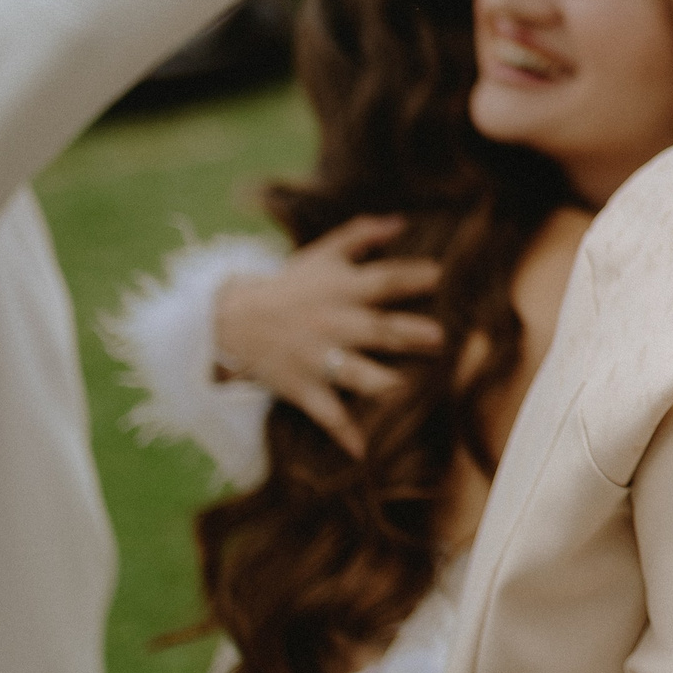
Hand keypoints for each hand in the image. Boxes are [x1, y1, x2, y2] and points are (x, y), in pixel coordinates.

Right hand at [212, 215, 444, 456]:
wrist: (234, 320)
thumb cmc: (291, 285)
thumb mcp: (322, 254)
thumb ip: (361, 235)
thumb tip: (401, 220)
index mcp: (343, 291)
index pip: (382, 280)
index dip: (409, 277)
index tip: (438, 275)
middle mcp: (334, 325)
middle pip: (375, 329)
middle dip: (406, 333)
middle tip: (438, 337)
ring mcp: (319, 359)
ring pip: (354, 373)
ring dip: (380, 382)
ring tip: (405, 389)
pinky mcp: (304, 387)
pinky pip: (327, 413)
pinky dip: (343, 433)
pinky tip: (362, 452)